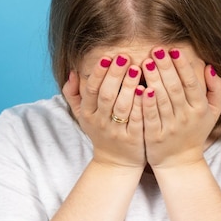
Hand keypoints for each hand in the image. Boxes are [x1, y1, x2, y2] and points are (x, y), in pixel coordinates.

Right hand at [62, 54, 145, 168]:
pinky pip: (136, 120)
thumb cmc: (101, 133)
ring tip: (136, 68)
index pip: (91, 90)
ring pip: (121, 107)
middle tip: (124, 57)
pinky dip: (140, 105)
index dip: (98, 73)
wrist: (115, 163)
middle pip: (106, 95)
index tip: (107, 57)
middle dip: (114, 75)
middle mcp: (100, 122)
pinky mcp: (132, 139)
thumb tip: (73, 72)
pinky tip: (147, 90)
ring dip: (128, 86)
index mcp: (88, 114)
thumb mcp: (82, 116)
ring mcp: (116, 131)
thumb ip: (73, 94)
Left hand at [141, 46, 220, 168]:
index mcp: (200, 109)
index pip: (192, 83)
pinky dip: (146, 103)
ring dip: (154, 80)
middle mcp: (186, 118)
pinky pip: (150, 117)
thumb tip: (209, 66)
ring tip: (146, 62)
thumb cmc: (195, 132)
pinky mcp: (155, 137)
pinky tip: (140, 88)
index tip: (174, 50)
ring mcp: (170, 128)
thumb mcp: (213, 112)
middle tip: (157, 50)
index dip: (183, 66)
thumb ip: (216, 89)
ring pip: (162, 100)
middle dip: (166, 68)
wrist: (180, 162)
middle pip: (175, 89)